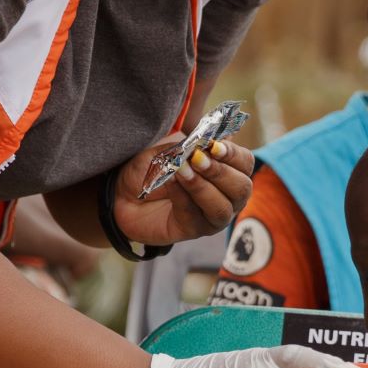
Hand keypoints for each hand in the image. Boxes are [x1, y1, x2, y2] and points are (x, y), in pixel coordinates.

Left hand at [111, 137, 253, 246]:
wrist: (122, 192)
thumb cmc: (152, 168)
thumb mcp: (170, 148)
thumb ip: (192, 144)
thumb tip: (216, 137)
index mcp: (227, 170)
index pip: (244, 162)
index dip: (233, 154)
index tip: (213, 145)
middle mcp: (227, 196)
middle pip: (241, 188)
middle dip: (220, 172)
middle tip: (197, 158)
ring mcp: (212, 216)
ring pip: (222, 207)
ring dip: (203, 187)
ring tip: (182, 171)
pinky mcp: (193, 230)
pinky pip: (195, 216)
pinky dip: (183, 197)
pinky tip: (172, 182)